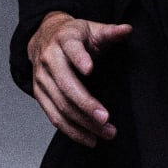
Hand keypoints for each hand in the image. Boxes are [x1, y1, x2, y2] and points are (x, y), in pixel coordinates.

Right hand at [27, 11, 131, 147]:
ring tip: (106, 132)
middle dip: (86, 103)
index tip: (90, 69)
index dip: (80, 58)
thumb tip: (127, 29)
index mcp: (64, 39)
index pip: (71, 48)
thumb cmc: (74, 36)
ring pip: (61, 105)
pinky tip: (90, 138)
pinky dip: (72, 130)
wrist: (45, 37)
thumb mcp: (92, 29)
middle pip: (66, 84)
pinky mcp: (40, 95)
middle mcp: (49, 59)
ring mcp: (42, 79)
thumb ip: (110, 32)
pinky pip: (54, 117)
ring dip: (83, 122)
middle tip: (106, 117)